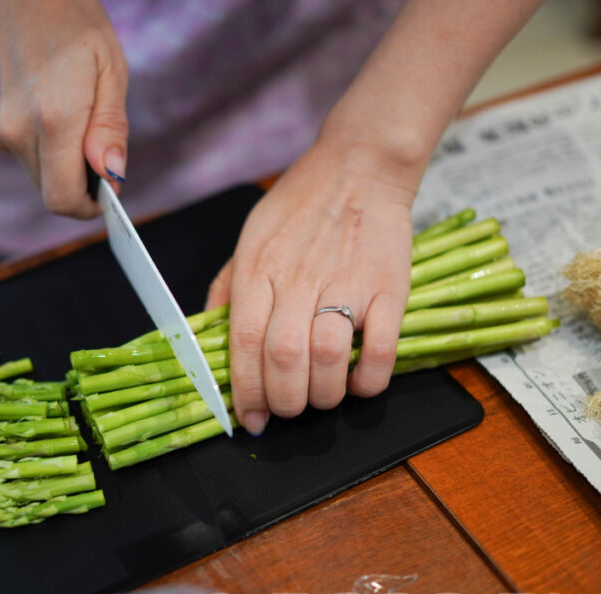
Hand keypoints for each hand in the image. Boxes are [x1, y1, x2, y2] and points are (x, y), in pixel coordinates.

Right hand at [0, 0, 127, 216]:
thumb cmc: (70, 21)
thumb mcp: (110, 68)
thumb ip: (110, 127)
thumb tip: (112, 175)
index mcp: (53, 118)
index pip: (63, 199)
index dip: (89, 205)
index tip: (106, 193)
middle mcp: (16, 130)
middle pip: (50, 192)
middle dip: (78, 183)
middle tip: (97, 148)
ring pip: (35, 173)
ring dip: (58, 161)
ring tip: (70, 113)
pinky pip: (19, 153)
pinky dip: (39, 143)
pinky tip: (44, 104)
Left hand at [206, 139, 413, 435]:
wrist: (360, 166)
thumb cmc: (301, 205)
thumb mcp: (250, 236)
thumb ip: (229, 286)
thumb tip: (210, 336)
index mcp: (259, 268)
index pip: (244, 342)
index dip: (246, 391)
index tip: (251, 420)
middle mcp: (298, 279)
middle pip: (284, 358)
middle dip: (284, 401)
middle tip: (289, 409)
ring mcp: (347, 283)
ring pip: (328, 359)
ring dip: (324, 394)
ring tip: (322, 398)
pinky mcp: (390, 288)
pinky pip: (381, 349)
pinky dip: (368, 380)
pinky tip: (359, 382)